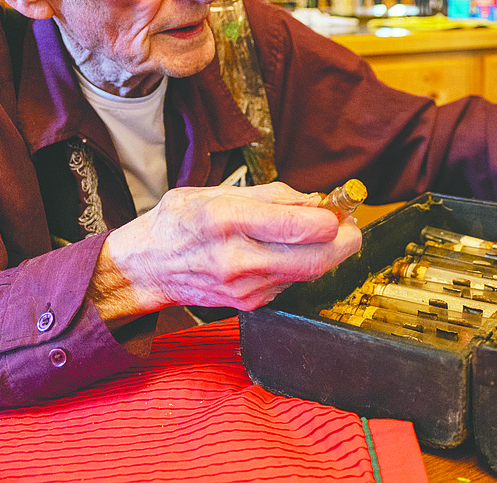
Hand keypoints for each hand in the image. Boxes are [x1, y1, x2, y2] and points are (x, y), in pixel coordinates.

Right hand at [90, 182, 362, 322]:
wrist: (146, 269)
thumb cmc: (178, 222)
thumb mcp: (214, 192)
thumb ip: (270, 196)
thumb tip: (315, 201)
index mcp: (226, 220)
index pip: (297, 226)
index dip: (330, 220)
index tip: (339, 210)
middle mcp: (237, 259)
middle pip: (315, 260)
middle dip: (345, 243)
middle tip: (350, 227)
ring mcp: (244, 288)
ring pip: (307, 273)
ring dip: (326, 253)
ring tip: (321, 232)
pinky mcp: (250, 304)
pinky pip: (290, 283)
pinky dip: (300, 265)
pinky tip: (289, 251)